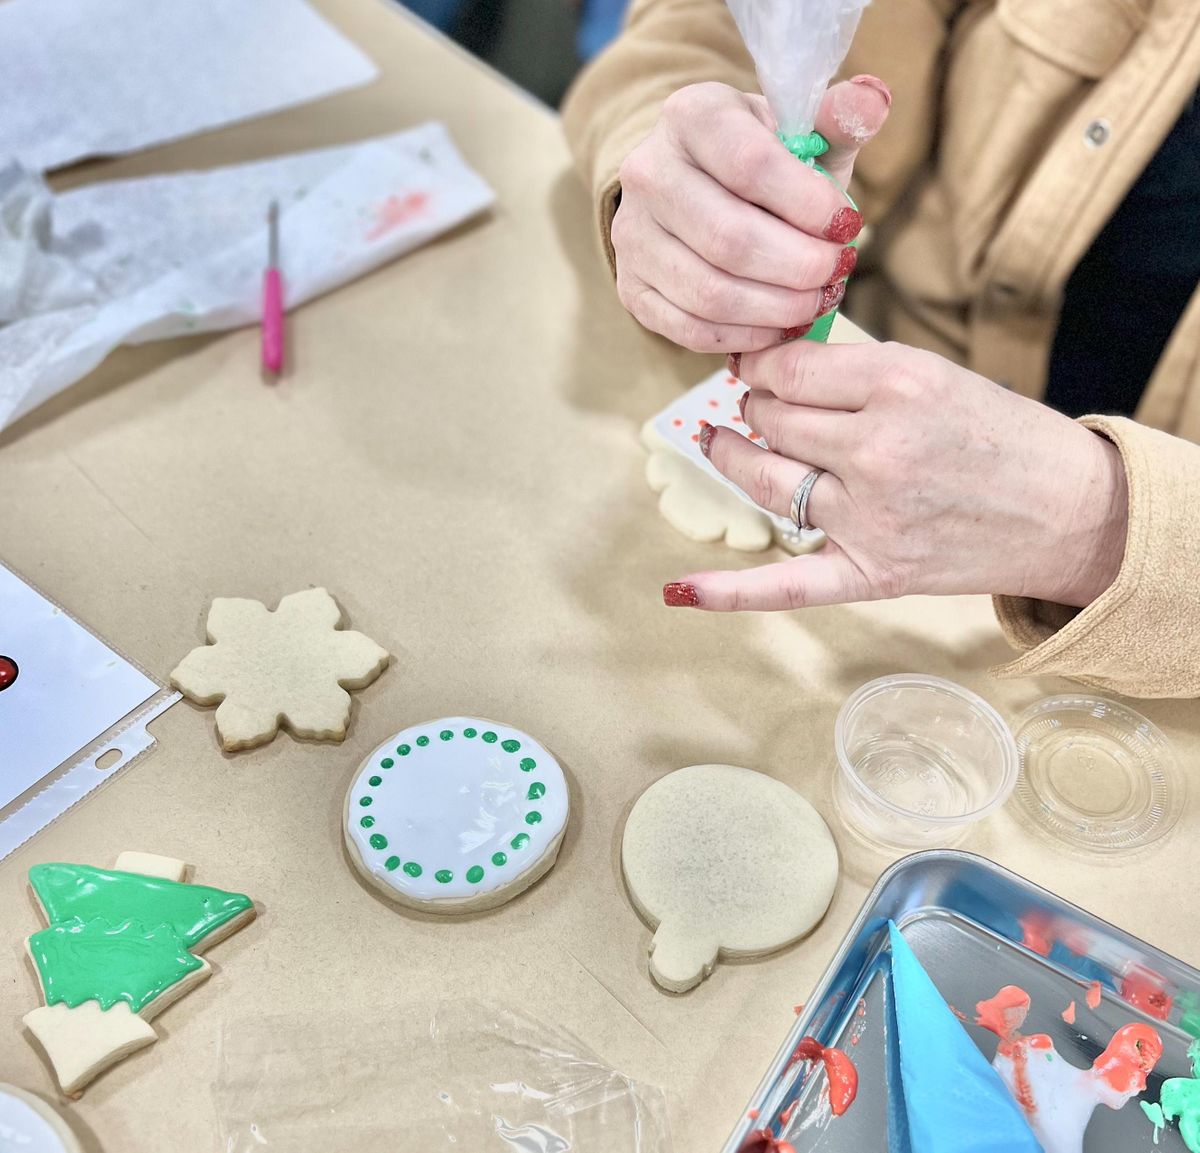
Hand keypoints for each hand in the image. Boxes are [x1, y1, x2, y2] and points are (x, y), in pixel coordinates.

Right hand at [611, 77, 890, 353]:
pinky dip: (745, 336)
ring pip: (710, 292)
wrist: (696, 188)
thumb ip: (838, 120)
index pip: (751, 166)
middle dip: (798, 266)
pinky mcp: (631, 288)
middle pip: (729, 238)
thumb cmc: (762, 163)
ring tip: (814, 301)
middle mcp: (648, 173)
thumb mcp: (800, 133)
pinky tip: (779, 326)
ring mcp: (632, 236)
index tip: (847, 226)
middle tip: (835, 273)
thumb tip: (872, 101)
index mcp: (691, 116)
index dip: (807, 205)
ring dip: (776, 308)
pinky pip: (691, 329)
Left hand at [663, 341, 1129, 610]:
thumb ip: (853, 371)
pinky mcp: (871, 572)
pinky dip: (728, 591)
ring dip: (734, 455)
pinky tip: (677, 591)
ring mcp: (870, 517)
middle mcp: (878, 450)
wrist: (1069, 511)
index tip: (757, 366)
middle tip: (758, 403)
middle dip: (757, 407)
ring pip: (767, 480)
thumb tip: (767, 367)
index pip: (788, 370)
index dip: (762, 366)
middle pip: (772, 421)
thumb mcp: (935, 375)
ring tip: (721, 439)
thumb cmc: (1000, 436)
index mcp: (898, 385)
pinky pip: (785, 584)